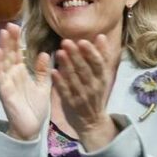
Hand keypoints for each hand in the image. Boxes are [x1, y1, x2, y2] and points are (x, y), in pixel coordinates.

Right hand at [0, 24, 50, 140]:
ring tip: (3, 33)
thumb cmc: (34, 109)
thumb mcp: (43, 86)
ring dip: (2, 47)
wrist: (31, 129)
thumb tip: (44, 53)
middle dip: (9, 39)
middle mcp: (12, 76)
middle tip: (9, 24)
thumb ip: (42, 71)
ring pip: (3, 61)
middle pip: (9, 54)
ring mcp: (6, 82)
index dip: (17, 40)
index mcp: (21, 73)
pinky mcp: (4, 91)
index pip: (18, 53)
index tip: (18, 26)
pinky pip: (0, 75)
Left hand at [51, 36, 116, 150]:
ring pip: (74, 80)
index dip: (91, 52)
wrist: (93, 120)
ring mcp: (82, 96)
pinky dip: (60, 82)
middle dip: (75, 55)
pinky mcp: (72, 104)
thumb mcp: (102, 75)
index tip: (82, 41)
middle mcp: (94, 86)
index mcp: (102, 78)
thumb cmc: (96, 92)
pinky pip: (66, 92)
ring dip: (66, 66)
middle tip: (65, 42)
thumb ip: (101, 56)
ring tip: (59, 53)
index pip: (98, 64)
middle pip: (85, 70)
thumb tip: (101, 36)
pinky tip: (53, 72)